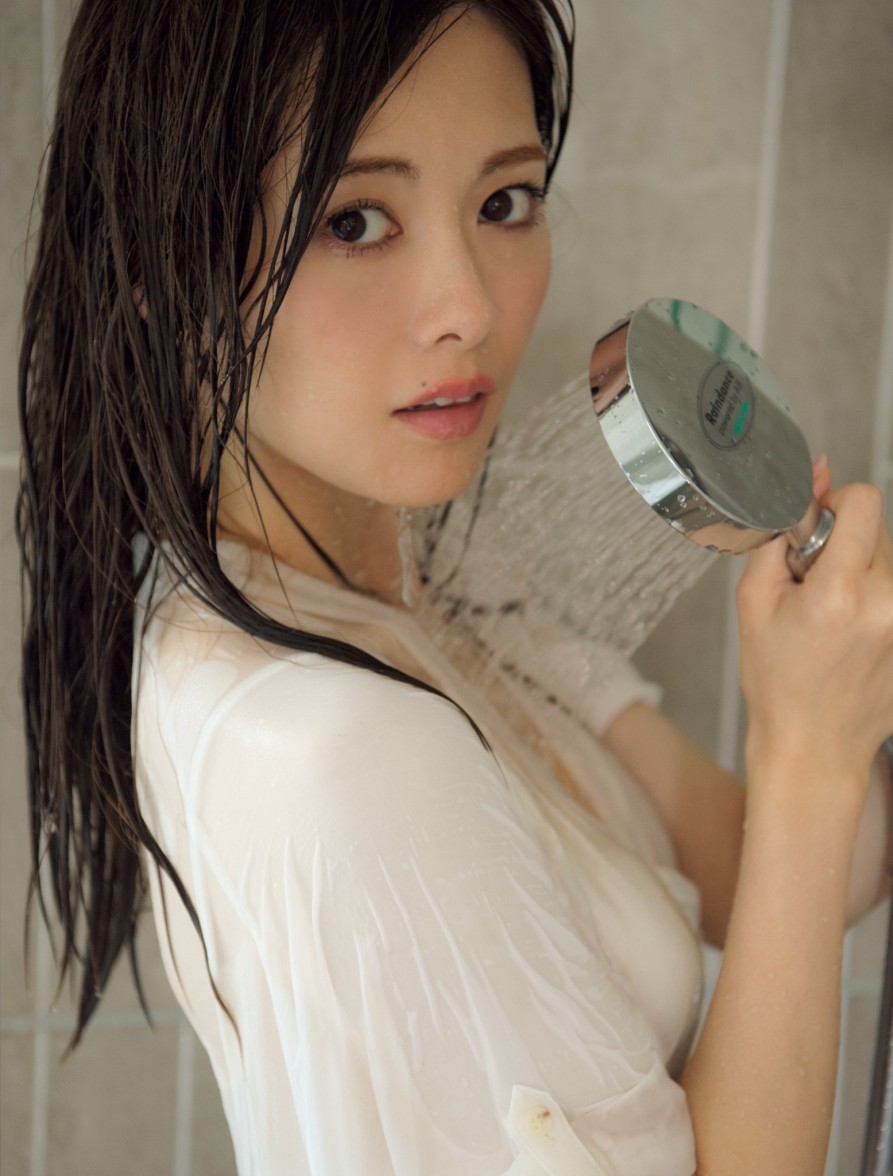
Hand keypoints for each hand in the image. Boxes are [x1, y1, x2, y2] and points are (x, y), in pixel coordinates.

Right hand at [736, 465, 892, 795]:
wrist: (813, 747)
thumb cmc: (778, 683)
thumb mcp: (752, 603)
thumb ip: (778, 537)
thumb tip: (812, 480)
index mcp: (842, 593)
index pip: (864, 503)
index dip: (834, 502)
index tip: (814, 523)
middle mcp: (888, 604)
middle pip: (877, 529)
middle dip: (842, 541)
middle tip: (811, 582)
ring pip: (890, 559)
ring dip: (861, 569)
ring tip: (831, 613)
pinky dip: (874, 597)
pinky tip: (849, 633)